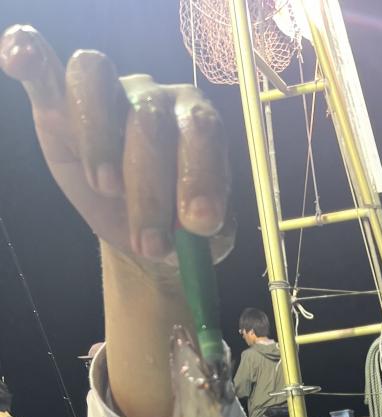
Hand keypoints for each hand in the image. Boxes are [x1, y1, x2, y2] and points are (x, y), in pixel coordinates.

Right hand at [0, 25, 232, 269]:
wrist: (146, 236)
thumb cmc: (178, 227)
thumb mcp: (203, 240)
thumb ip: (208, 232)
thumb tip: (199, 227)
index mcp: (197, 124)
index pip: (201, 130)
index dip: (200, 174)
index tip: (199, 224)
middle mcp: (154, 98)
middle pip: (147, 117)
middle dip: (149, 189)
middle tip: (151, 243)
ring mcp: (109, 93)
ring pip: (96, 80)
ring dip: (98, 137)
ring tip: (105, 187)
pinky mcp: (60, 101)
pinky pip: (44, 66)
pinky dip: (29, 54)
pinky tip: (18, 60)